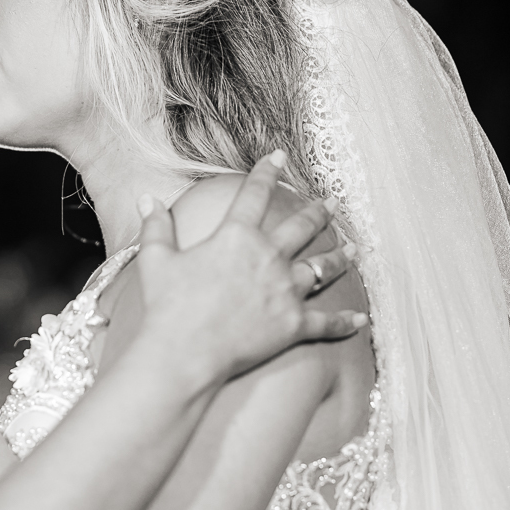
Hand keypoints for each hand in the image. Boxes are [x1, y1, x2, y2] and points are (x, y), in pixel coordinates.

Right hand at [134, 152, 364, 380]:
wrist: (184, 352)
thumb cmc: (168, 306)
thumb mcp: (156, 260)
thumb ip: (156, 227)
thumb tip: (147, 200)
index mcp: (236, 237)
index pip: (255, 194)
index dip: (268, 172)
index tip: (279, 156)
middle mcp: (269, 258)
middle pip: (301, 228)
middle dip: (317, 212)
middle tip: (330, 203)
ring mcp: (286, 292)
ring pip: (322, 269)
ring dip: (339, 258)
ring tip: (352, 249)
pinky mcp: (294, 326)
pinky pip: (328, 323)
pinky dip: (347, 322)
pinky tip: (363, 319)